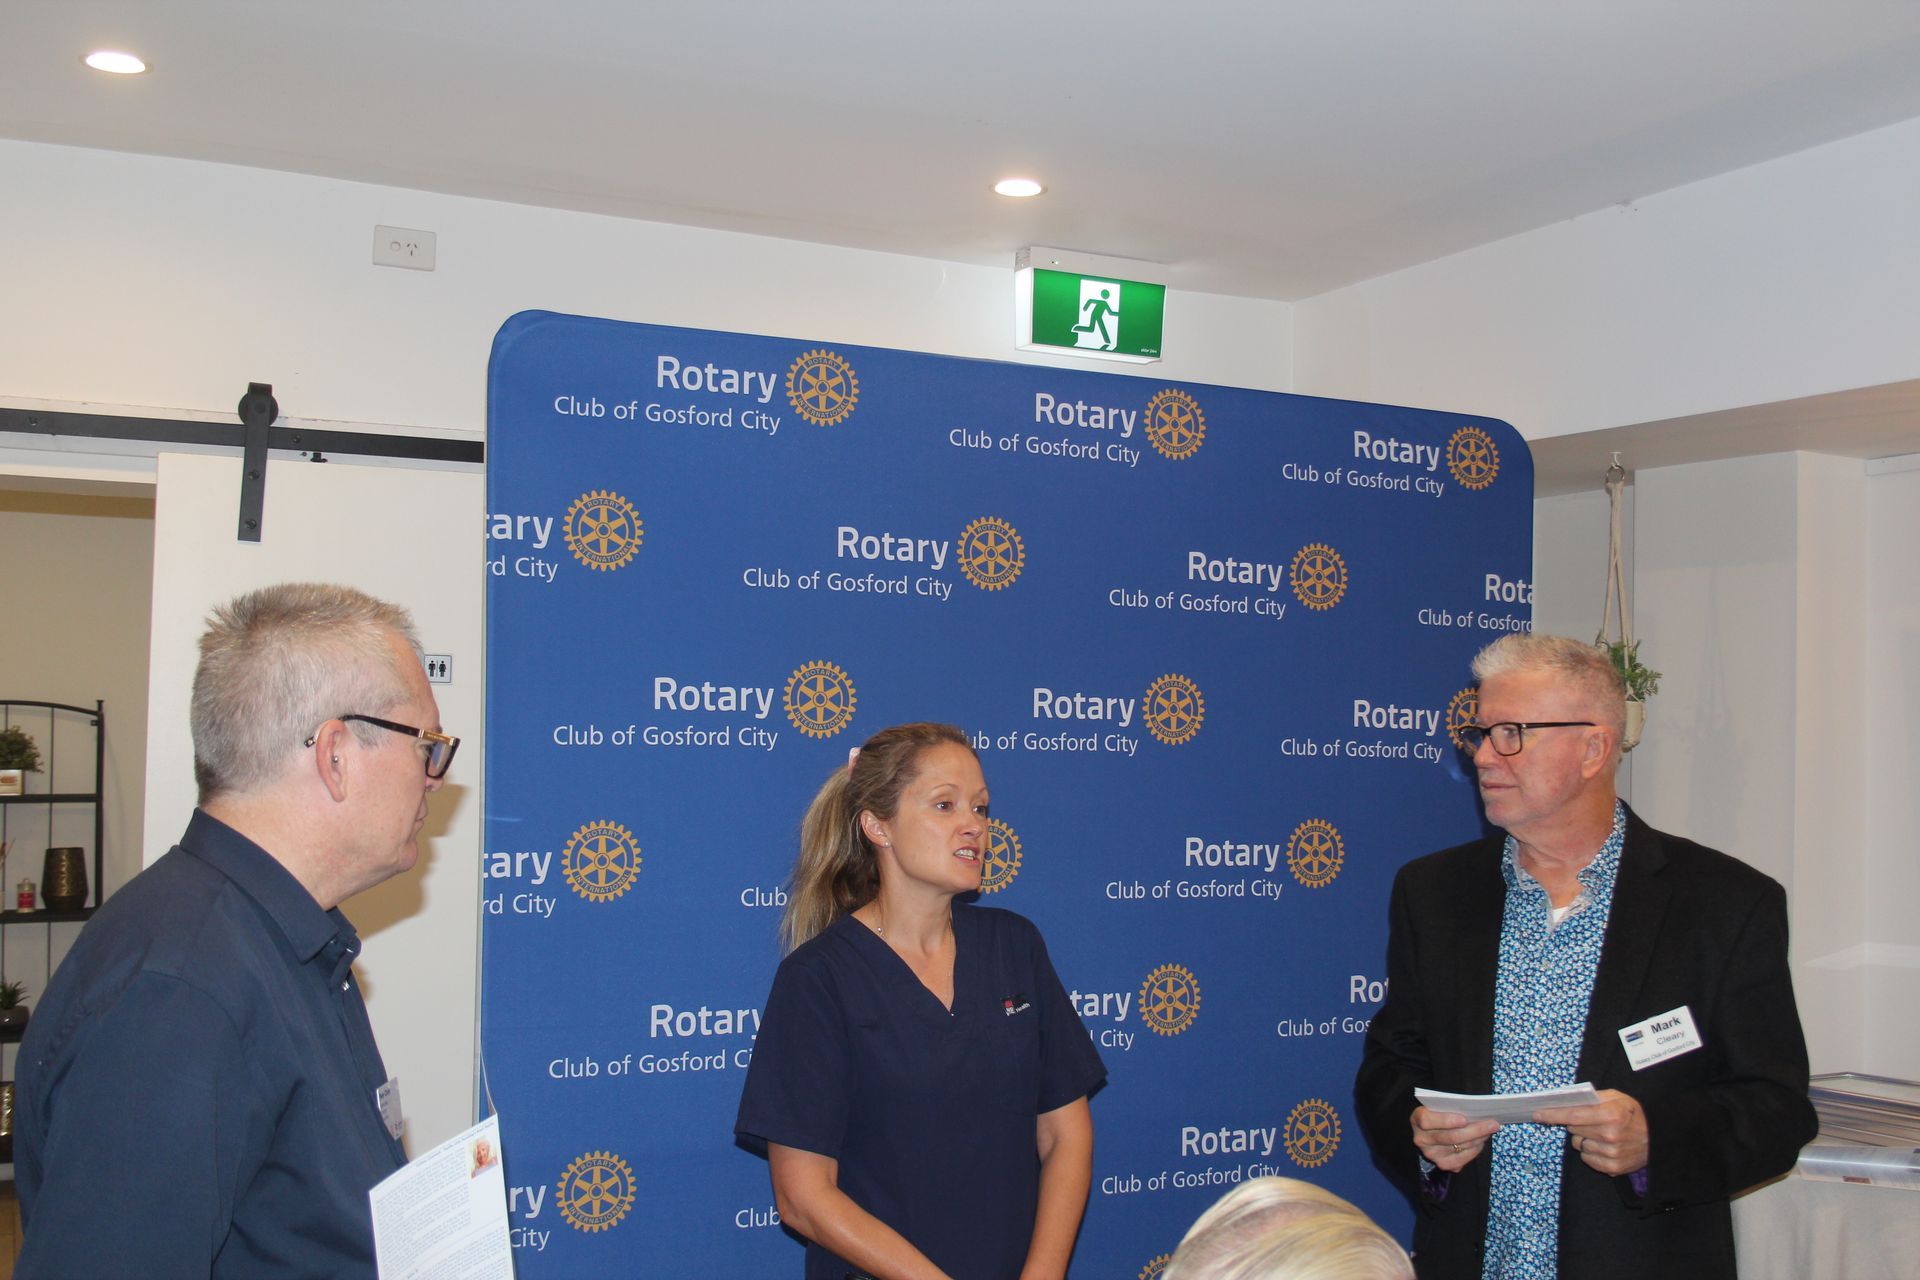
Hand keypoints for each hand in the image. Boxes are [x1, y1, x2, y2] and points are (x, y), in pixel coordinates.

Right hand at [1410, 1106, 1499, 1171]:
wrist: (1433, 1129)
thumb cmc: (1439, 1112)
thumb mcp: (1439, 1105)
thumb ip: (1451, 1106)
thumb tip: (1477, 1109)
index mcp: (1416, 1119)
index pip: (1427, 1121)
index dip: (1445, 1121)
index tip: (1464, 1119)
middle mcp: (1421, 1139)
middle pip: (1449, 1137)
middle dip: (1474, 1130)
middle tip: (1492, 1124)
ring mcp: (1431, 1154)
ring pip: (1458, 1148)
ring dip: (1478, 1139)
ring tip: (1490, 1131)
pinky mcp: (1442, 1164)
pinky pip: (1462, 1160)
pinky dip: (1474, 1151)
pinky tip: (1481, 1142)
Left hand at [1533, 1089, 1647, 1175]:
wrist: (1659, 1138)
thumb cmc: (1634, 1114)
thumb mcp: (1616, 1097)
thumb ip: (1592, 1098)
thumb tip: (1565, 1099)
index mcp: (1611, 1115)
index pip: (1573, 1115)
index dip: (1552, 1114)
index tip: (1536, 1114)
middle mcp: (1610, 1135)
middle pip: (1573, 1129)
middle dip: (1575, 1124)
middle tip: (1590, 1121)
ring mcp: (1612, 1154)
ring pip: (1579, 1145)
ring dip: (1584, 1139)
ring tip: (1602, 1134)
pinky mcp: (1613, 1168)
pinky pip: (1587, 1158)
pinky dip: (1591, 1152)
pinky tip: (1605, 1147)